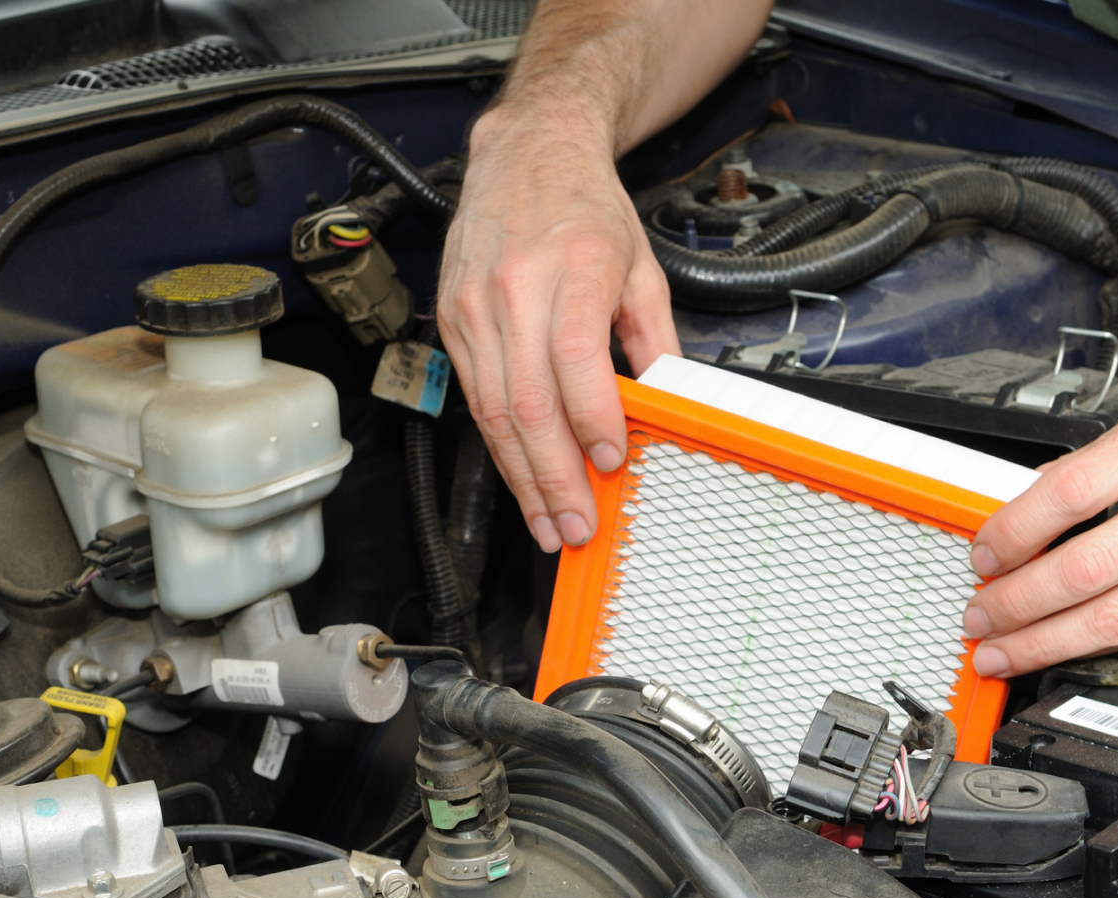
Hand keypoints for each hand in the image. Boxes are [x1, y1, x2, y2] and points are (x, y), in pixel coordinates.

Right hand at [436, 106, 679, 553]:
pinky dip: (500, 445)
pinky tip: (522, 478)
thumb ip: (655, 337)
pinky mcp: (452, 319)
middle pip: (527, 400)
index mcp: (572, 266)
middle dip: (553, 475)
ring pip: (492, 410)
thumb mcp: (640, 264)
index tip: (612, 461)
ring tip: (548, 521)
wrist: (526, 152)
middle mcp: (515, 287)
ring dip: (522, 476)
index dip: (591, 419)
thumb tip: (665, 404)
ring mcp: (474, 305)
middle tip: (576, 525)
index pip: (574, 357)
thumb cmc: (584, 206)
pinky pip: (474, 396)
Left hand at [959, 385, 1117, 676]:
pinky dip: (1099, 645)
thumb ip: (1101, 463)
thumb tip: (1029, 503)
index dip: (1011, 532)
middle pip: (1082, 569)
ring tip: (1003, 651)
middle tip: (980, 614)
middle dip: (1016, 602)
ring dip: (1044, 642)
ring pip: (1114, 617)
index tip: (983, 552)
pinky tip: (1064, 649)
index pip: (1066, 495)